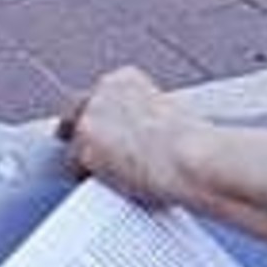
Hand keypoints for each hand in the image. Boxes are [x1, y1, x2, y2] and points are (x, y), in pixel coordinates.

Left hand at [59, 66, 205, 206]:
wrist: (193, 157)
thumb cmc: (192, 143)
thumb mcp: (166, 112)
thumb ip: (141, 116)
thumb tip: (139, 138)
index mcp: (124, 78)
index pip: (97, 96)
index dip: (102, 120)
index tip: (111, 136)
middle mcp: (102, 92)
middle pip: (74, 112)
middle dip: (82, 133)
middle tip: (96, 156)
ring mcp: (90, 119)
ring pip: (72, 144)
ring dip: (86, 160)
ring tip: (113, 178)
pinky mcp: (84, 149)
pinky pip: (73, 171)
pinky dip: (87, 181)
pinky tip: (109, 188)